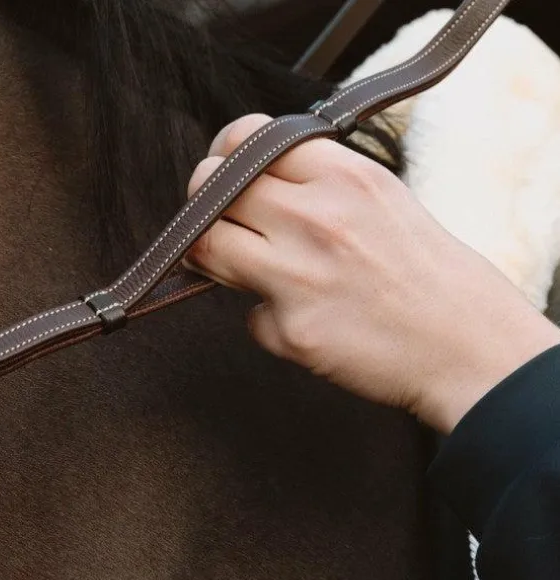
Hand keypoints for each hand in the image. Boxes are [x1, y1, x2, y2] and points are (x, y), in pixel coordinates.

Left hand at [185, 114, 559, 433]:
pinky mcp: (290, 330)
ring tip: (246, 269)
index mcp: (344, 176)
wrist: (468, 346)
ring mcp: (298, 276)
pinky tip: (309, 321)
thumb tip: (250, 186)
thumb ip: (316, 185)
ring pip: (206, 248)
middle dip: (205, 207)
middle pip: (212, 191)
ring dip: (214, 258)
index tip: (220, 173)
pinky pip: (248, 316)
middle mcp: (315, 218)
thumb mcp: (382, 199)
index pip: (247, 140)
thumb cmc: (428, 274)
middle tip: (222, 225)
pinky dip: (267, 319)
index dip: (223, 156)